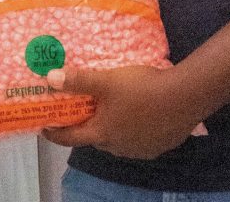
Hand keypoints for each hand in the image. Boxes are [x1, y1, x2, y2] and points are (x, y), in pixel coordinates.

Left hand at [40, 66, 203, 159]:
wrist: (184, 97)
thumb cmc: (140, 88)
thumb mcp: (106, 80)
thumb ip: (79, 80)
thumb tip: (49, 79)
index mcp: (103, 134)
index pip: (72, 138)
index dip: (56, 133)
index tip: (44, 128)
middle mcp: (119, 147)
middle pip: (95, 137)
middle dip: (87, 125)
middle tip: (81, 108)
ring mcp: (140, 150)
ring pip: (117, 139)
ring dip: (110, 127)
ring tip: (109, 109)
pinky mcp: (158, 147)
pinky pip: (136, 139)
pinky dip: (130, 128)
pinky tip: (135, 113)